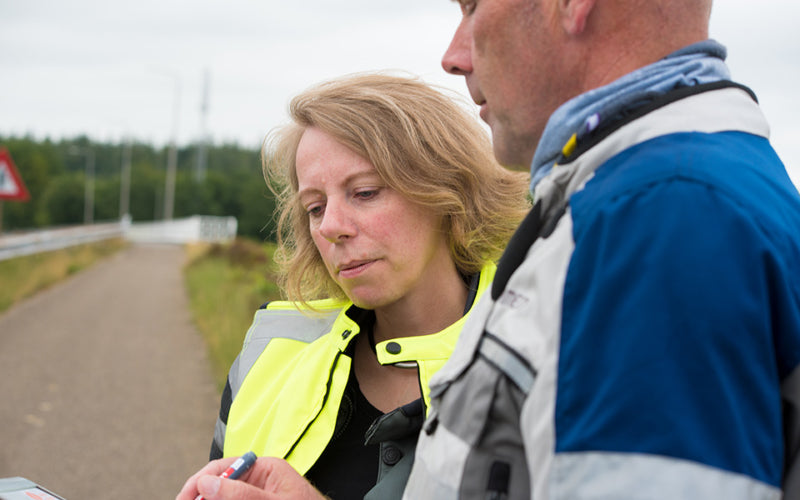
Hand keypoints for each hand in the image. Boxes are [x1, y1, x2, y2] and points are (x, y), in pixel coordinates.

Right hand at [176, 456, 326, 499]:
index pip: (224, 467)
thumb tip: (207, 483)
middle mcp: (260, 480)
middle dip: (202, 496)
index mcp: (266, 468)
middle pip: (220, 486)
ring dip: (211, 499)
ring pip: (226, 496)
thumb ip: (242, 494)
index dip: (198, 483)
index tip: (184, 499)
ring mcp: (260, 495)